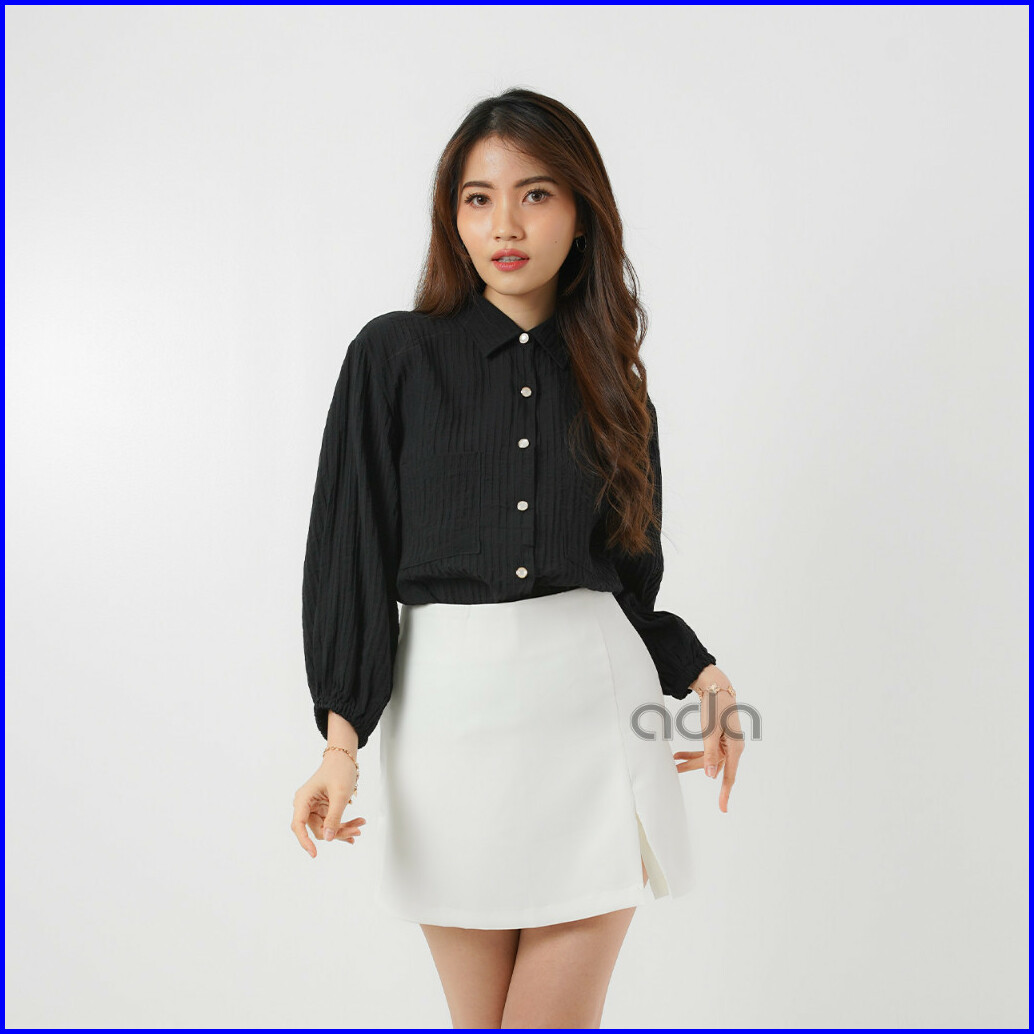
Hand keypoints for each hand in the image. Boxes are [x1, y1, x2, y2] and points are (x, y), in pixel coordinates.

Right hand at [290, 754, 365, 857]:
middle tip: (356, 832)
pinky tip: (356, 827)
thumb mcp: (340, 795)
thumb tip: (328, 838)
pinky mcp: (323, 808)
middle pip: (317, 829)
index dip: (304, 841)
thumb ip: (334, 818)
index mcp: (303, 799)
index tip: (314, 853)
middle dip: (337, 832)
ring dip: (343, 829)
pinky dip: (343, 825)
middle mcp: (306, 805)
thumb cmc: (339, 770)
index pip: (299, 825)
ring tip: (359, 827)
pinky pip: (331, 822)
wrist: (344, 757)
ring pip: (326, 828)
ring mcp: (314, 807)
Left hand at [674, 665, 743, 812]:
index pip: (729, 775)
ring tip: (673, 761)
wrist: (717, 685)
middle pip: (713, 766)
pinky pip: (707, 750)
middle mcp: (732, 747)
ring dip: (690, 760)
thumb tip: (711, 776)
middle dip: (692, 767)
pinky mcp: (719, 737)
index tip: (723, 809)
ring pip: (708, 759)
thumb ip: (709, 753)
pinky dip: (694, 753)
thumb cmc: (716, 706)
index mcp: (734, 747)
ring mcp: (726, 743)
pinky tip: (678, 754)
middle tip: (674, 770)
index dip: (725, 793)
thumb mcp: (711, 730)